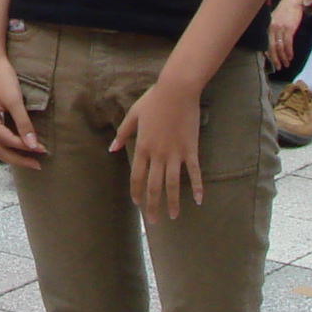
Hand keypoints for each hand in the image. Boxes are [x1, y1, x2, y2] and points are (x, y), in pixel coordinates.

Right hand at [0, 55, 45, 168]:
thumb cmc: (1, 76)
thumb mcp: (15, 100)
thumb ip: (23, 123)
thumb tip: (33, 145)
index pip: (9, 142)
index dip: (27, 148)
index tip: (44, 150)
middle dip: (18, 159)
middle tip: (37, 165)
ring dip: (9, 155)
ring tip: (27, 160)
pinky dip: (4, 146)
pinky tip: (14, 146)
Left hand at [112, 76, 203, 221]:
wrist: (177, 91)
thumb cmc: (154, 100)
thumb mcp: (133, 114)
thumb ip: (123, 133)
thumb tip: (111, 148)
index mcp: (142, 146)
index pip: (137, 177)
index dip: (136, 193)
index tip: (138, 204)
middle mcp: (158, 154)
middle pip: (153, 186)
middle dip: (153, 206)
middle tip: (154, 221)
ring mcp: (175, 153)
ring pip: (173, 184)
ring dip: (173, 202)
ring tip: (173, 217)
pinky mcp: (191, 150)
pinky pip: (195, 172)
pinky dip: (197, 187)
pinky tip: (199, 200)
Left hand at [269, 0, 304, 70]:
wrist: (294, 0)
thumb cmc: (286, 10)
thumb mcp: (277, 19)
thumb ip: (275, 29)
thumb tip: (275, 42)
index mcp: (268, 26)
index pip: (267, 44)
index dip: (269, 55)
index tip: (272, 62)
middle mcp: (272, 28)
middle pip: (272, 47)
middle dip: (275, 59)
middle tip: (278, 67)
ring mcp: (280, 28)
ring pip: (280, 47)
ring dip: (283, 57)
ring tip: (286, 64)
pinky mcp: (289, 28)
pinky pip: (287, 43)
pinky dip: (289, 51)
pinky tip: (291, 57)